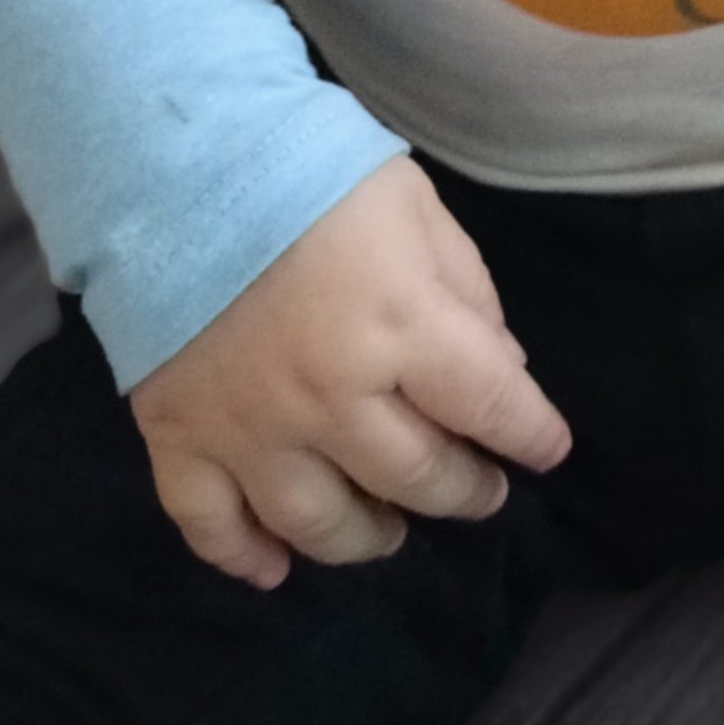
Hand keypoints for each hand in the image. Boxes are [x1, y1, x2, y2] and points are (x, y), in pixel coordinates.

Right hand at [128, 156, 571, 588]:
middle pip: (415, 477)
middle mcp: (332, 397)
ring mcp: (251, 429)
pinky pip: (212, 526)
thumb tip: (501, 370)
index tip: (547, 450)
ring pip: (322, 523)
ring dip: (370, 538)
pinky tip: (274, 568)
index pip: (490, 404)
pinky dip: (244, 557)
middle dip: (465, 490)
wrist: (176, 157)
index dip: (530, 434)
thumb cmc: (313, 171)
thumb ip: (466, 292)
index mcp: (401, 326)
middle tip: (480, 488)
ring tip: (393, 528)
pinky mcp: (180, 438)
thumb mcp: (418, 207)